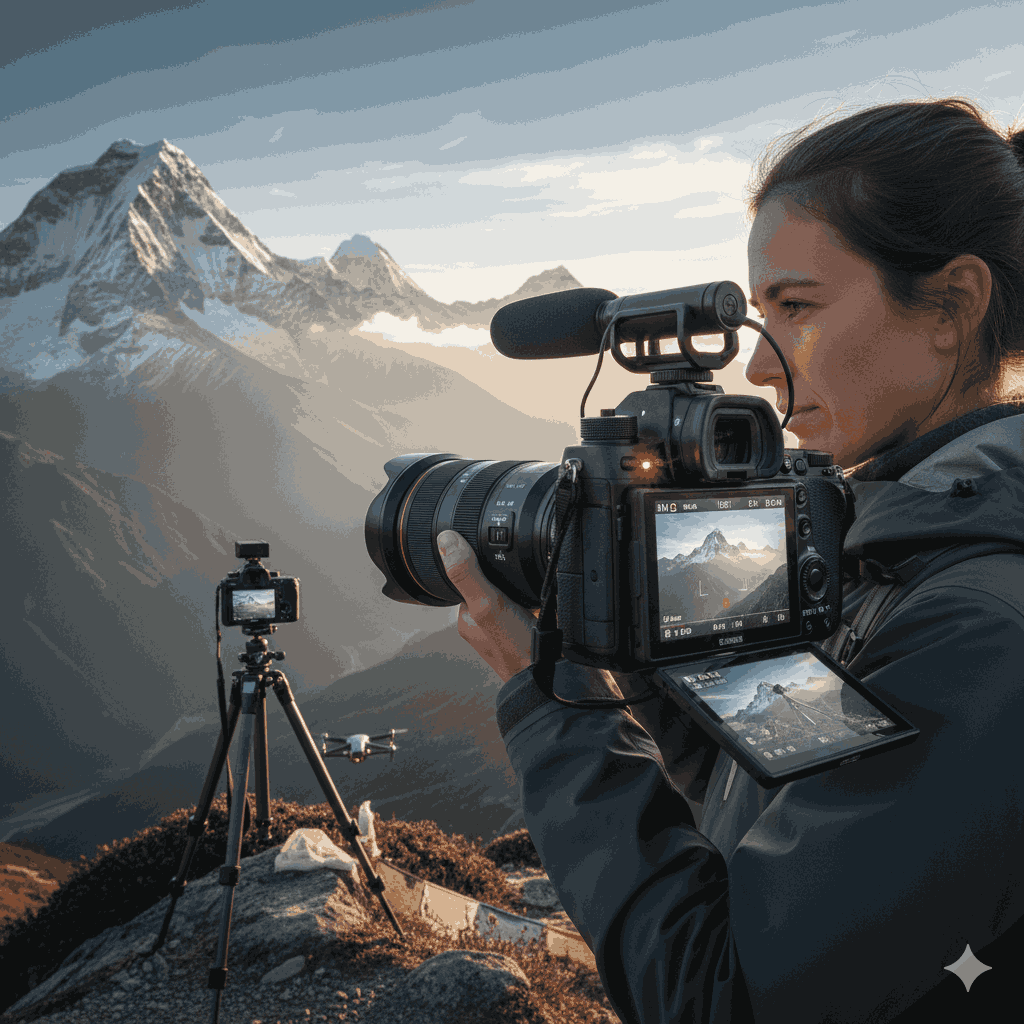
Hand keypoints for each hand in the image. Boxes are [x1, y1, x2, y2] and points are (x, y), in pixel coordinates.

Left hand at [437, 530, 538, 683]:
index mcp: (467, 618)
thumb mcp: (488, 605)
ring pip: (514, 593)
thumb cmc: (518, 649)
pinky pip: (533, 603)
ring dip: (526, 588)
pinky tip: (547, 603)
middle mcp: (485, 623)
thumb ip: (467, 575)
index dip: (481, 563)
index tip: (497, 560)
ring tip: (534, 599)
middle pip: (494, 583)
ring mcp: (508, 627)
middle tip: (520, 587)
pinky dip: (540, 600)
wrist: (555, 678)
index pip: (468, 577)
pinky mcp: (530, 629)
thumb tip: (445, 541)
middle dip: (509, 577)